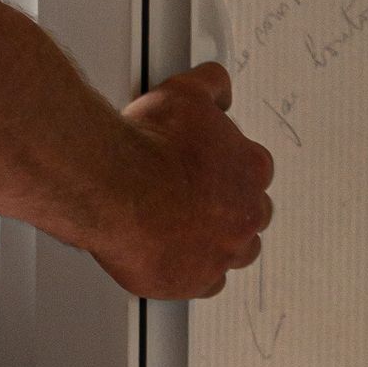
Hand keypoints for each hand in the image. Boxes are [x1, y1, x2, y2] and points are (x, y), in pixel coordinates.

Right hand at [102, 63, 275, 298]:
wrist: (114, 187)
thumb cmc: (148, 146)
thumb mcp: (183, 93)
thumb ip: (210, 86)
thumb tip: (219, 84)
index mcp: (249, 168)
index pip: (253, 168)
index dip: (227, 165)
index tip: (204, 162)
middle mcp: (245, 213)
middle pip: (251, 213)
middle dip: (228, 205)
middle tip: (192, 195)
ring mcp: (222, 251)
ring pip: (236, 251)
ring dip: (218, 241)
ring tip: (186, 229)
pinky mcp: (193, 280)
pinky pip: (205, 282)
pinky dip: (192, 272)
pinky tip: (172, 256)